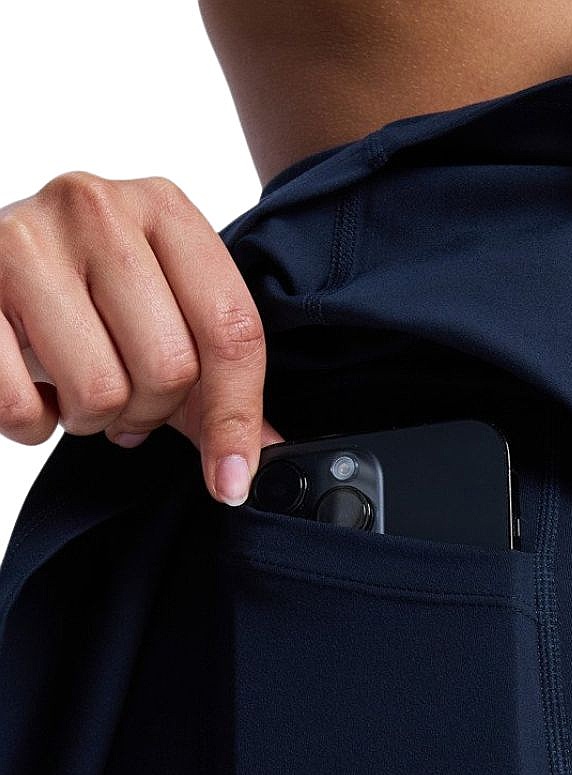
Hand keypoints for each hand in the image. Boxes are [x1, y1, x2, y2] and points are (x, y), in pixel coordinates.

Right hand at [0, 172, 283, 503]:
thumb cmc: (78, 289)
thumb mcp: (155, 312)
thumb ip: (212, 384)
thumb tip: (257, 461)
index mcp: (164, 208)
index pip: (233, 329)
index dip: (236, 418)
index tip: (232, 478)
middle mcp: (98, 208)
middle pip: (170, 368)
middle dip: (149, 412)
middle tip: (124, 400)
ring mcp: (28, 241)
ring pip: (100, 391)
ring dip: (92, 418)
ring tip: (74, 386)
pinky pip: (24, 407)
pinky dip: (33, 423)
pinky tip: (33, 389)